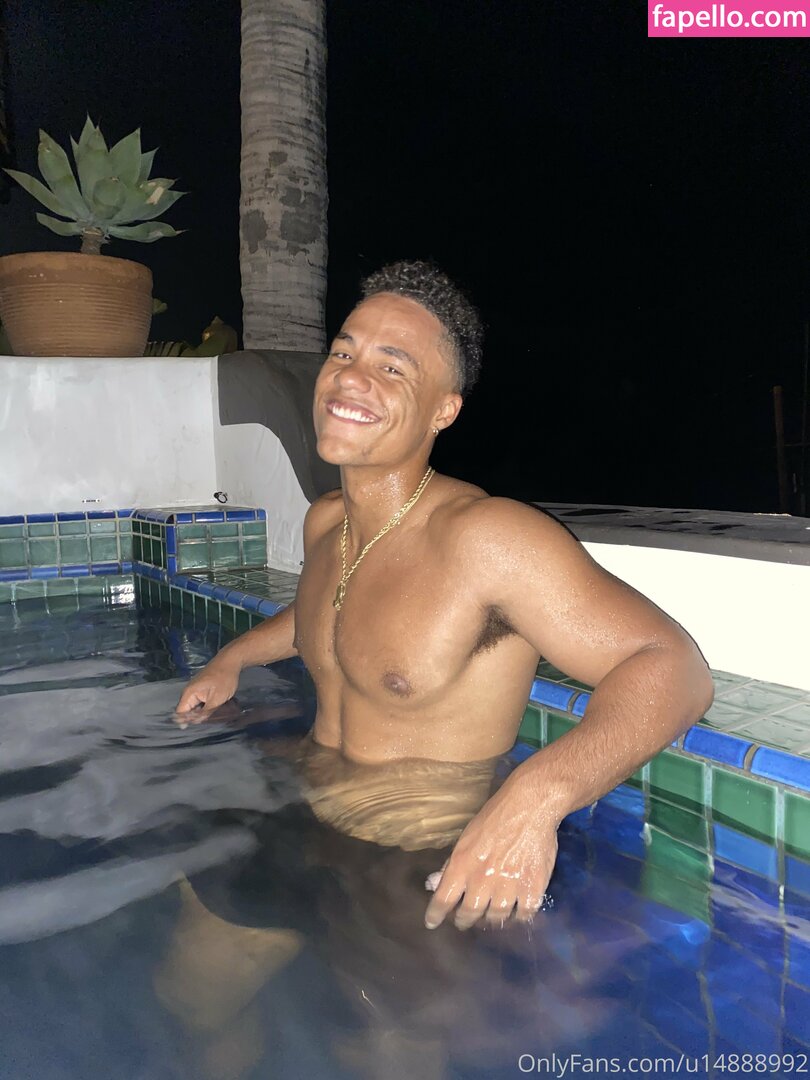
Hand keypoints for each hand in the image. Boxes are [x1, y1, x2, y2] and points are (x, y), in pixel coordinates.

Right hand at [175, 656, 240, 719]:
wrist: (231, 661)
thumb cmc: (224, 678)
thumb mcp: (217, 699)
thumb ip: (206, 712)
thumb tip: (196, 722)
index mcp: (189, 693)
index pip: (180, 712)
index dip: (185, 722)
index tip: (193, 729)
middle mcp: (189, 691)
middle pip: (187, 710)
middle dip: (195, 717)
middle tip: (207, 722)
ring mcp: (195, 689)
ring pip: (195, 706)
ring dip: (201, 712)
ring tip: (212, 715)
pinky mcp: (202, 688)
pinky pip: (200, 701)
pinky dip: (205, 706)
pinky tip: (213, 708)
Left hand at [424, 774, 561, 930]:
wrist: (529, 806)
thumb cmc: (495, 817)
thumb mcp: (466, 837)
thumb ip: (451, 864)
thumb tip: (433, 884)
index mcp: (462, 865)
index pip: (443, 899)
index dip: (436, 915)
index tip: (432, 923)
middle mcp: (483, 880)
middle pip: (469, 914)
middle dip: (464, 920)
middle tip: (464, 920)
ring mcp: (508, 886)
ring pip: (495, 918)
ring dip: (490, 918)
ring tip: (490, 915)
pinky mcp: (532, 888)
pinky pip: (523, 915)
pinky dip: (518, 916)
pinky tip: (516, 911)